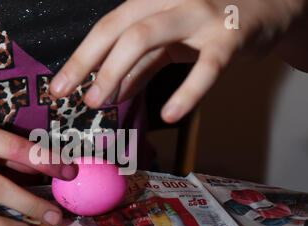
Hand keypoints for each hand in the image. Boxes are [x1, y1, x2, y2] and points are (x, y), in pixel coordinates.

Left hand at [50, 0, 306, 122]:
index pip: (107, 27)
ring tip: (103, 103)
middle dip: (90, 64)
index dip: (80, 58)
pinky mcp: (229, 35)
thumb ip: (140, 65)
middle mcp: (170, 0)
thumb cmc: (208, 23)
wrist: (265, 5)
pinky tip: (171, 114)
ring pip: (149, 38)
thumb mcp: (168, 40)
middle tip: (75, 97)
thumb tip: (111, 92)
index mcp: (151, 1)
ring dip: (119, 72)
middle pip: (120, 29)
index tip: (59, 87)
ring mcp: (200, 14)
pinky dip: (187, 91)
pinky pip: (206, 66)